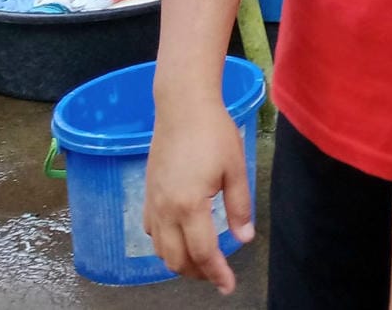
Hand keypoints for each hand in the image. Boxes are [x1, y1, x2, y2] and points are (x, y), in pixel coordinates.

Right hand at [145, 93, 254, 294]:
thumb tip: (244, 238)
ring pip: (161, 250)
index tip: (229, 286)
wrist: (182, 106)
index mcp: (189, 206)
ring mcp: (152, 203)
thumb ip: (239, 207)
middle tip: (218, 275)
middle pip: (177, 259)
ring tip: (202, 262)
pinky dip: (165, 245)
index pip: (203, 253)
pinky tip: (181, 240)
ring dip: (180, 262)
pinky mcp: (147, 194)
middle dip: (198, 273)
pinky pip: (151, 232)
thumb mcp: (235, 169)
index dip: (217, 273)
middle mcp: (165, 210)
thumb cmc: (213, 132)